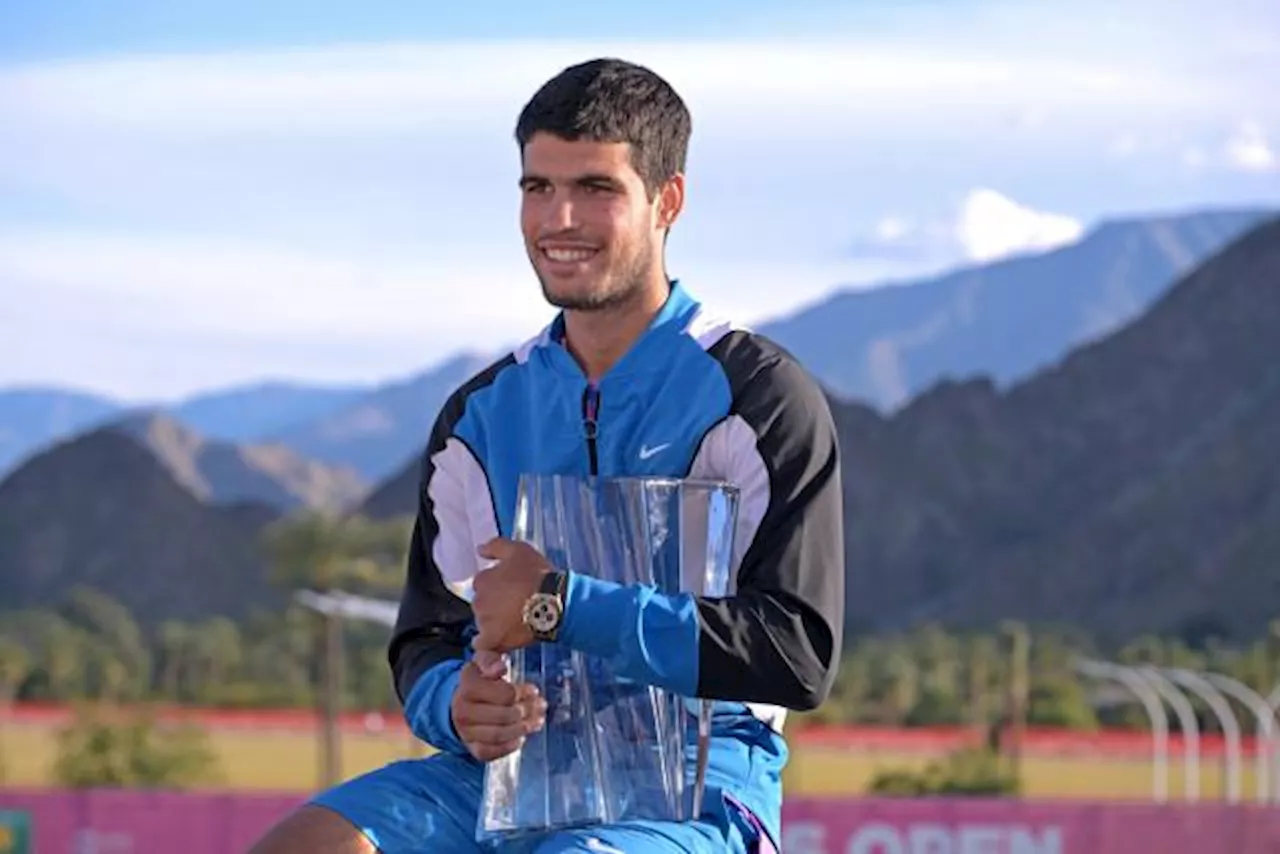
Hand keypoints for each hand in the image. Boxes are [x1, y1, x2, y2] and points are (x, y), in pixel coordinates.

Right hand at [451, 649, 546, 761]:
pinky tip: (521, 737)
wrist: (460, 704)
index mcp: (467, 687)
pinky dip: (510, 746)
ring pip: (499, 735)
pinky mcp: (472, 748)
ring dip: (523, 729)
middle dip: (527, 711)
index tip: (534, 691)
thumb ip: (491, 661)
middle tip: (540, 706)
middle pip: (504, 716)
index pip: (504, 694)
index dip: (523, 693)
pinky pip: (492, 752)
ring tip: (536, 721)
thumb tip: (500, 669)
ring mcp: (465, 732)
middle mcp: (463, 711)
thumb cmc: (478, 682)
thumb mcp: (482, 664)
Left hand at [472, 537, 551, 652]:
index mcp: (483, 580)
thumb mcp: (518, 550)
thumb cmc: (538, 574)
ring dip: (495, 621)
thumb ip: (496, 546)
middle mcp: (478, 601)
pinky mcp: (493, 639)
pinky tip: (500, 640)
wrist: (554, 602)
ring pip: (484, 622)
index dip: (497, 585)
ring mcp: (484, 621)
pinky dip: (488, 643)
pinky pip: (482, 645)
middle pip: (483, 603)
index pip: (483, 583)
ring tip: (516, 621)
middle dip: (495, 603)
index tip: (511, 588)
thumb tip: (479, 549)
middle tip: (515, 604)